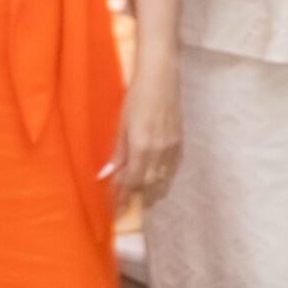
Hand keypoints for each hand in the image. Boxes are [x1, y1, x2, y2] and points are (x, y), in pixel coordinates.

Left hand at [110, 52, 182, 208]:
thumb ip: (118, 153)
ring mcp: (173, 147)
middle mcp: (160, 151)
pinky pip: (173, 169)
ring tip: (141, 199)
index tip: (115, 211)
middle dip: (136, 199)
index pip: (132, 183)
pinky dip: (163, 178)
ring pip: (163, 180)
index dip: (123, 198)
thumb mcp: (122, 125)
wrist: (161, 77)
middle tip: (125, 206)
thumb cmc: (136, 97)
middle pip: (149, 186)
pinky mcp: (180, 141)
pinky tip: (157, 181)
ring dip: (151, 192)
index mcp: (142, 147)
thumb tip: (106, 176)